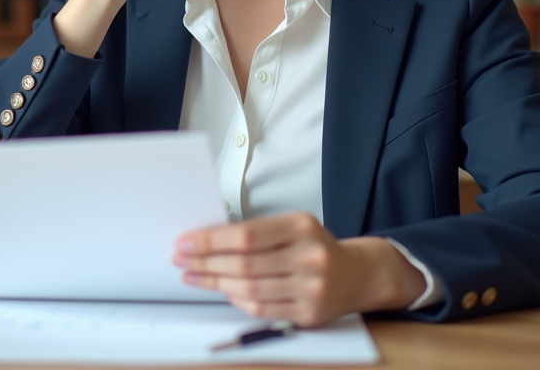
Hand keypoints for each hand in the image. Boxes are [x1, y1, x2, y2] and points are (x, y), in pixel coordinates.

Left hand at [173, 213, 426, 326]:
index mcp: (302, 227)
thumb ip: (257, 233)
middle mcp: (310, 257)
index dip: (210, 240)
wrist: (357, 275)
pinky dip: (237, 300)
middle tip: (181, 259)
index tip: (185, 242)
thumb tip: (207, 240)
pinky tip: (222, 290)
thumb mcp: (293, 227)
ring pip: (250, 288)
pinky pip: (262, 308)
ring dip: (214, 282)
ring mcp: (311, 287)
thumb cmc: (315, 247)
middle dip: (205, 261)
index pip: (245, 235)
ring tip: (193, 276)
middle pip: (244, 263)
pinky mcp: (309, 313)